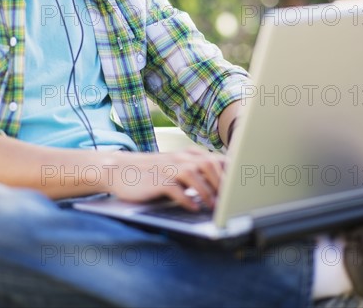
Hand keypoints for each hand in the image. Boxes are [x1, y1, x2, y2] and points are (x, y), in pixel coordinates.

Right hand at [104, 148, 225, 210]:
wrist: (120, 170)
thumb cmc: (151, 173)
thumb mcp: (176, 168)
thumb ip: (195, 173)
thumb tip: (220, 188)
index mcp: (187, 154)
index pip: (216, 159)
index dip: (231, 173)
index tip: (242, 188)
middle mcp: (180, 157)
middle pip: (209, 164)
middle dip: (223, 183)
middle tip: (230, 200)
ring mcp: (168, 167)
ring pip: (194, 174)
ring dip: (207, 192)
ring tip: (214, 207)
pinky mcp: (157, 180)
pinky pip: (175, 188)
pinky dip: (186, 199)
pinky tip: (192, 208)